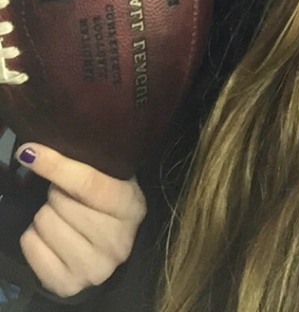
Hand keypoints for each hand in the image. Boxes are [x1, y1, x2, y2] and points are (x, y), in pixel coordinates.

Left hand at [16, 143, 146, 297]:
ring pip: (43, 222)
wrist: (111, 248)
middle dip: (57, 194)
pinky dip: (33, 237)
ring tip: (62, 218)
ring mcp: (94, 268)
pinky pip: (31, 246)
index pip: (89, 183)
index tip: (31, 152)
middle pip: (60, 202)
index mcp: (132, 208)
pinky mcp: (68, 284)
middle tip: (68, 198)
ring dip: (46, 215)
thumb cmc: (108, 206)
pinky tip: (51, 238)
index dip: (57, 165)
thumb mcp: (111, 179)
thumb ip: (87, 165)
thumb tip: (36, 151)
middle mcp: (117, 243)